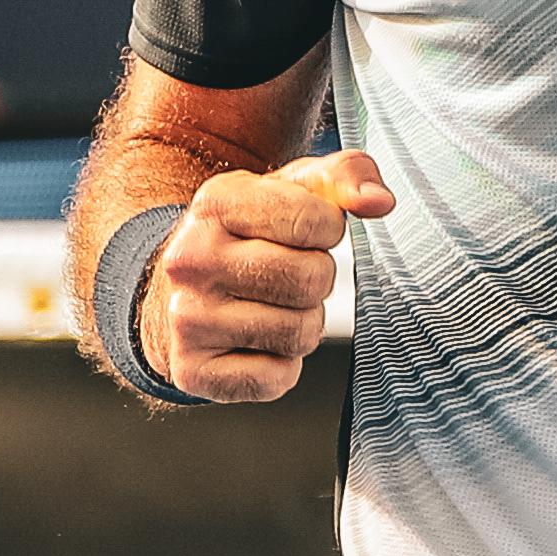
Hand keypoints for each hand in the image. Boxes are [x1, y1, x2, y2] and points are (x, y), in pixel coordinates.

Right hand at [142, 151, 390, 403]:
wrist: (177, 287)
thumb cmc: (247, 235)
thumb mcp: (291, 189)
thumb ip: (346, 176)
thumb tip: (379, 202)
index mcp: (216, 203)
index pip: (314, 221)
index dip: (327, 230)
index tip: (304, 233)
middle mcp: (191, 259)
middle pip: (309, 280)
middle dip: (317, 280)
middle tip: (289, 275)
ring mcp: (186, 318)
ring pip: (298, 333)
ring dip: (303, 325)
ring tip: (272, 307)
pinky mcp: (192, 371)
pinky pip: (276, 379)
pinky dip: (280, 367)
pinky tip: (255, 343)